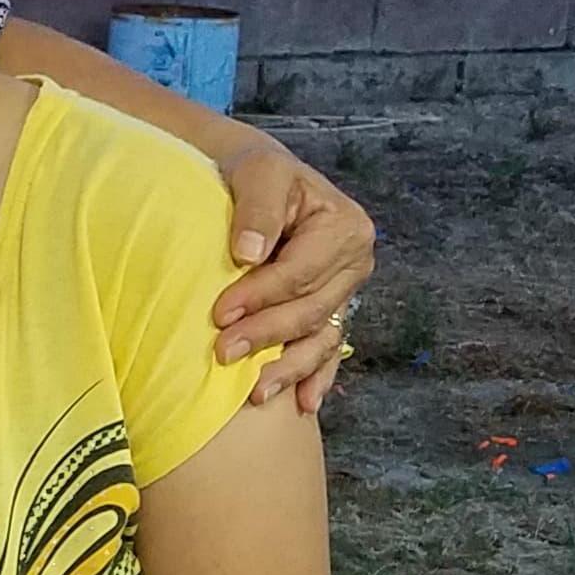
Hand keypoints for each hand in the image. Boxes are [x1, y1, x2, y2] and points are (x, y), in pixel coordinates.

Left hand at [209, 134, 374, 414]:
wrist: (256, 177)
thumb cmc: (255, 171)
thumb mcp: (258, 172)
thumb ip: (257, 208)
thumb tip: (248, 252)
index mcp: (345, 228)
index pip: (300, 273)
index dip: (261, 296)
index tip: (219, 313)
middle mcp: (355, 263)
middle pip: (310, 310)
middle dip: (267, 335)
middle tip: (223, 353)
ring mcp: (346, 292)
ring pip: (320, 337)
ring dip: (290, 368)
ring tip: (256, 393)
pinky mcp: (332, 310)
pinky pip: (328, 349)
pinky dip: (316, 376)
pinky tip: (303, 403)